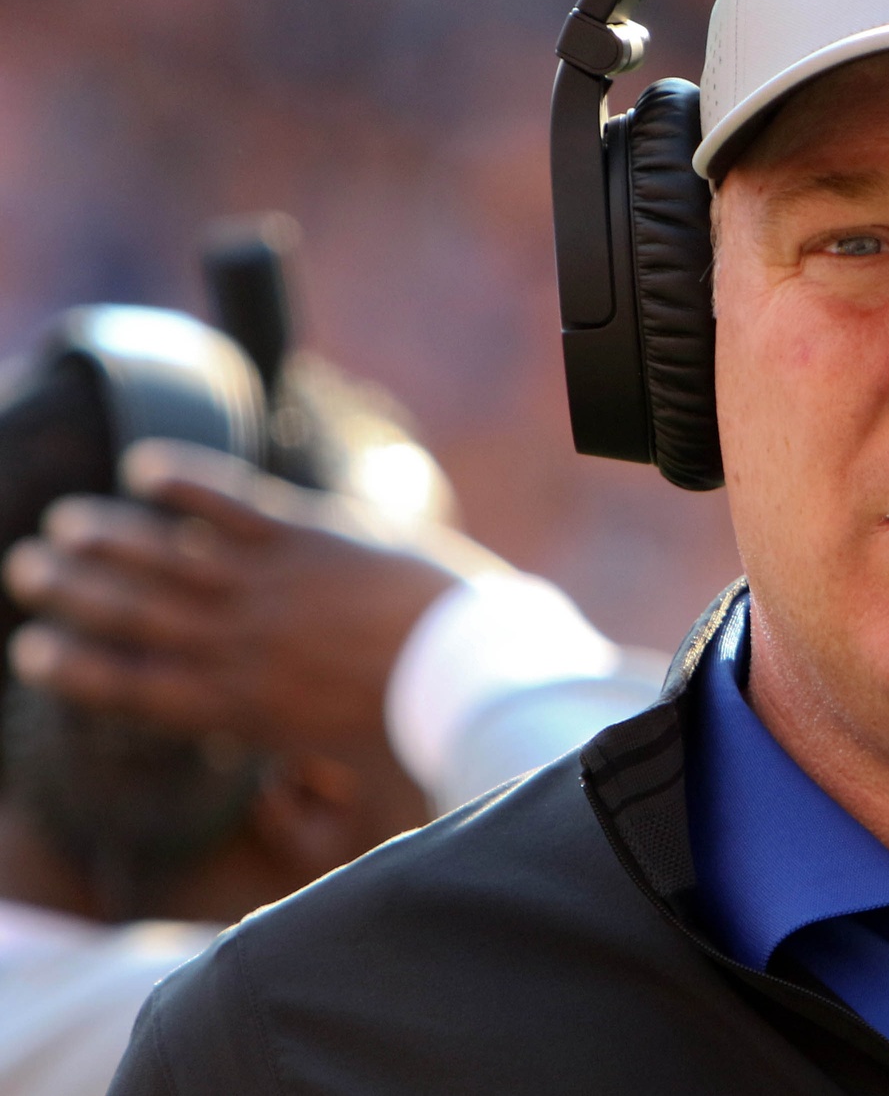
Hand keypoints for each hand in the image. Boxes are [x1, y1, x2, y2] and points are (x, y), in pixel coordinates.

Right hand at [3, 438, 462, 754]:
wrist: (466, 668)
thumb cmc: (416, 725)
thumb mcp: (341, 763)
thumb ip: (296, 773)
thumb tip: (273, 799)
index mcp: (239, 707)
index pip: (134, 686)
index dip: (77, 666)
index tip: (31, 649)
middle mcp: (238, 645)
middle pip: (134, 614)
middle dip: (73, 590)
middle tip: (26, 568)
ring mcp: (269, 587)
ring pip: (168, 555)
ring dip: (110, 535)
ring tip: (65, 522)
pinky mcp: (307, 539)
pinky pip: (231, 505)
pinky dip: (187, 483)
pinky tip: (148, 468)